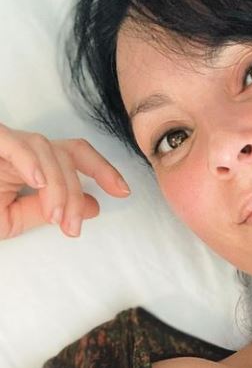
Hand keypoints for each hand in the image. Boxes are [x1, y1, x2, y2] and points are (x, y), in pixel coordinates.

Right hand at [0, 123, 130, 239]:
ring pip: (46, 149)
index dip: (103, 169)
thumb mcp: (11, 219)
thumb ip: (48, 211)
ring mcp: (4, 143)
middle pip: (68, 152)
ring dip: (56, 186)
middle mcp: (20, 148)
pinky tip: (38, 183)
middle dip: (77, 190)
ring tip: (53, 216)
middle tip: (74, 225)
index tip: (123, 192)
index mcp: (31, 162)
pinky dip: (29, 161)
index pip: (75, 156)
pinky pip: (13, 142)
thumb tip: (93, 207)